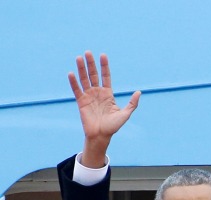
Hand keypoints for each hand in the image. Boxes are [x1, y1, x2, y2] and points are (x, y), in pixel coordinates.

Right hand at [68, 51, 140, 166]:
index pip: (106, 76)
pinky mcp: (81, 102)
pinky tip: (71, 73)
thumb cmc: (113, 127)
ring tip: (79, 58)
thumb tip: (139, 92)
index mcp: (108, 94)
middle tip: (88, 52)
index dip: (104, 66)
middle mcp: (97, 93)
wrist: (101, 136)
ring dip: (81, 69)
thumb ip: (132, 104)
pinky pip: (76, 90)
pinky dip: (74, 82)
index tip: (103, 55)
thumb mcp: (125, 114)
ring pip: (84, 79)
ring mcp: (89, 96)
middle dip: (91, 64)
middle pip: (93, 75)